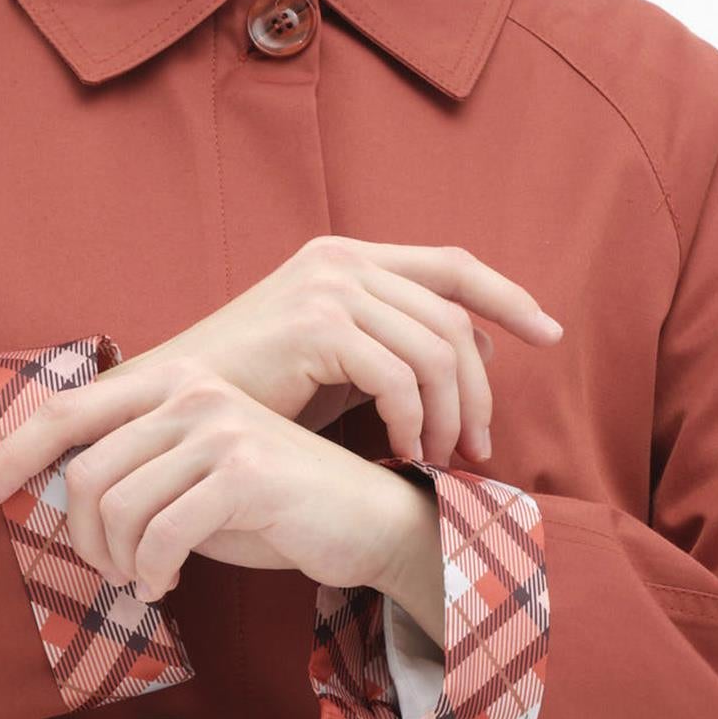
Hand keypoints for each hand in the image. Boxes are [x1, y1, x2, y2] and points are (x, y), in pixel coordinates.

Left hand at [0, 364, 447, 609]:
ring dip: (120, 562)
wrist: (370, 524)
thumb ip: (136, 476)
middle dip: (83, 539)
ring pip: (115, 507)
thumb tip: (55, 498)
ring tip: (146, 580)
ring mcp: (218, 426)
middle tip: (114, 573)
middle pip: (83, 473)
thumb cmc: (277, 510)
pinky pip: (158, 535)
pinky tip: (168, 585)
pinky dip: (152, 572)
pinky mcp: (241, 471)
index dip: (7, 455)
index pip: (66, 412)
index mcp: (175, 383)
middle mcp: (193, 391)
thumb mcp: (194, 484)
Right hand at [75, 236, 564, 473]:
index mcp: (348, 259)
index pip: (452, 265)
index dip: (507, 296)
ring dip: (449, 414)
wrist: (167, 408)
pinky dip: (413, 421)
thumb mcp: (332, 368)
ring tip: (442, 460)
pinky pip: (398, 376)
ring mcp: (328, 286)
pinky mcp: (315, 324)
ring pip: (436, 349)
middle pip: (453, 317)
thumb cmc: (248, 397)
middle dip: (480, 388)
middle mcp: (342, 260)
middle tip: (478, 447)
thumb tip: (466, 359)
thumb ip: (391, 353)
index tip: (550, 333)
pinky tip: (405, 452)